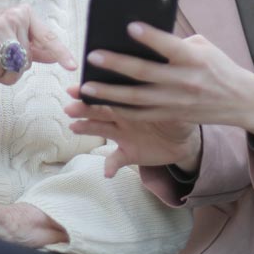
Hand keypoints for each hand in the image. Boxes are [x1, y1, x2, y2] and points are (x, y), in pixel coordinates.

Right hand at [0, 5, 76, 87]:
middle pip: (28, 58)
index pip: (48, 37)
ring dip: (4, 74)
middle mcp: (14, 15)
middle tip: (2, 62)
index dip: (61, 53)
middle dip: (16, 69)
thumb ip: (34, 47)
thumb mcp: (12, 39)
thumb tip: (55, 56)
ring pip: (15, 64)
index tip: (72, 66)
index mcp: (25, 14)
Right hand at [65, 84, 200, 177]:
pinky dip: (110, 166)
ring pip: (100, 130)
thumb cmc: (177, 113)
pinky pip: (115, 160)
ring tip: (74, 127)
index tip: (77, 88)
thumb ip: (164, 95)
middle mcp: (121, 116)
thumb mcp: (174, 102)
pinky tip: (107, 172)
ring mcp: (122, 135)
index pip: (110, 93)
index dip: (93, 90)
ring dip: (86, 128)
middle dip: (83, 108)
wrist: (184, 140)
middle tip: (69, 107)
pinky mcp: (128, 153)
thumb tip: (162, 82)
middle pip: (99, 110)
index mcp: (131, 100)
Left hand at [73, 23, 253, 137]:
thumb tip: (142, 38)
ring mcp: (177, 102)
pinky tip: (101, 104)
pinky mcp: (172, 115)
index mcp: (194, 59)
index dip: (151, 37)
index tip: (130, 26)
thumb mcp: (203, 48)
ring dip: (109, 94)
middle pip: (146, 74)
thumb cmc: (217, 66)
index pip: (170, 46)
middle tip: (92, 56)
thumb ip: (175, 43)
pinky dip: (120, 110)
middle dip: (117, 65)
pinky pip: (141, 115)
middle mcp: (185, 81)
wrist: (240, 101)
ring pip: (137, 99)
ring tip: (86, 87)